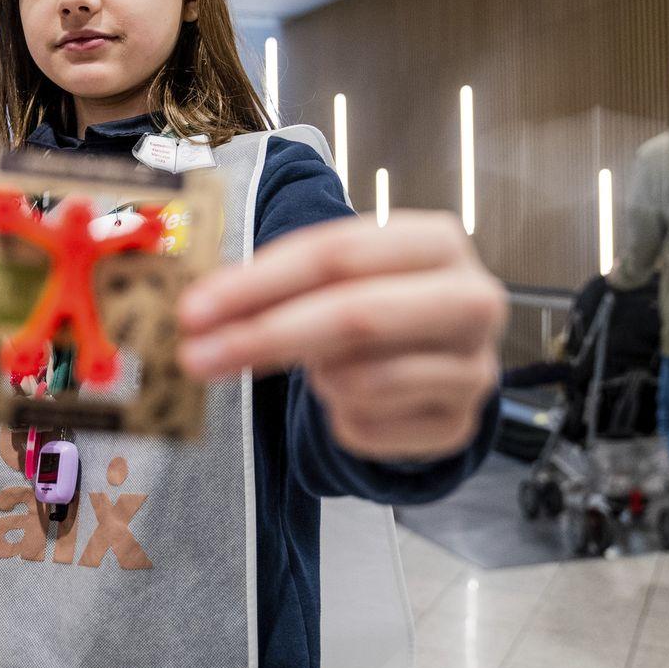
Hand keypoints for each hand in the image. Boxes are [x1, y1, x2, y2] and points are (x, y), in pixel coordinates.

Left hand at [178, 212, 505, 460]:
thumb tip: (198, 311)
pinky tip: (349, 398)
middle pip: (355, 315)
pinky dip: (336, 415)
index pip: (337, 253)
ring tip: (320, 366)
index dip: (258, 282)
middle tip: (196, 357)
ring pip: (358, 378)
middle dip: (264, 337)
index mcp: (438, 240)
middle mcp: (471, 300)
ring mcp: (475, 368)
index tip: (194, 309)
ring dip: (315, 377)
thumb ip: (278, 282)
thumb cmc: (377, 299)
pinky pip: (366, 426)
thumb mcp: (337, 275)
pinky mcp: (457, 427)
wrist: (439, 355)